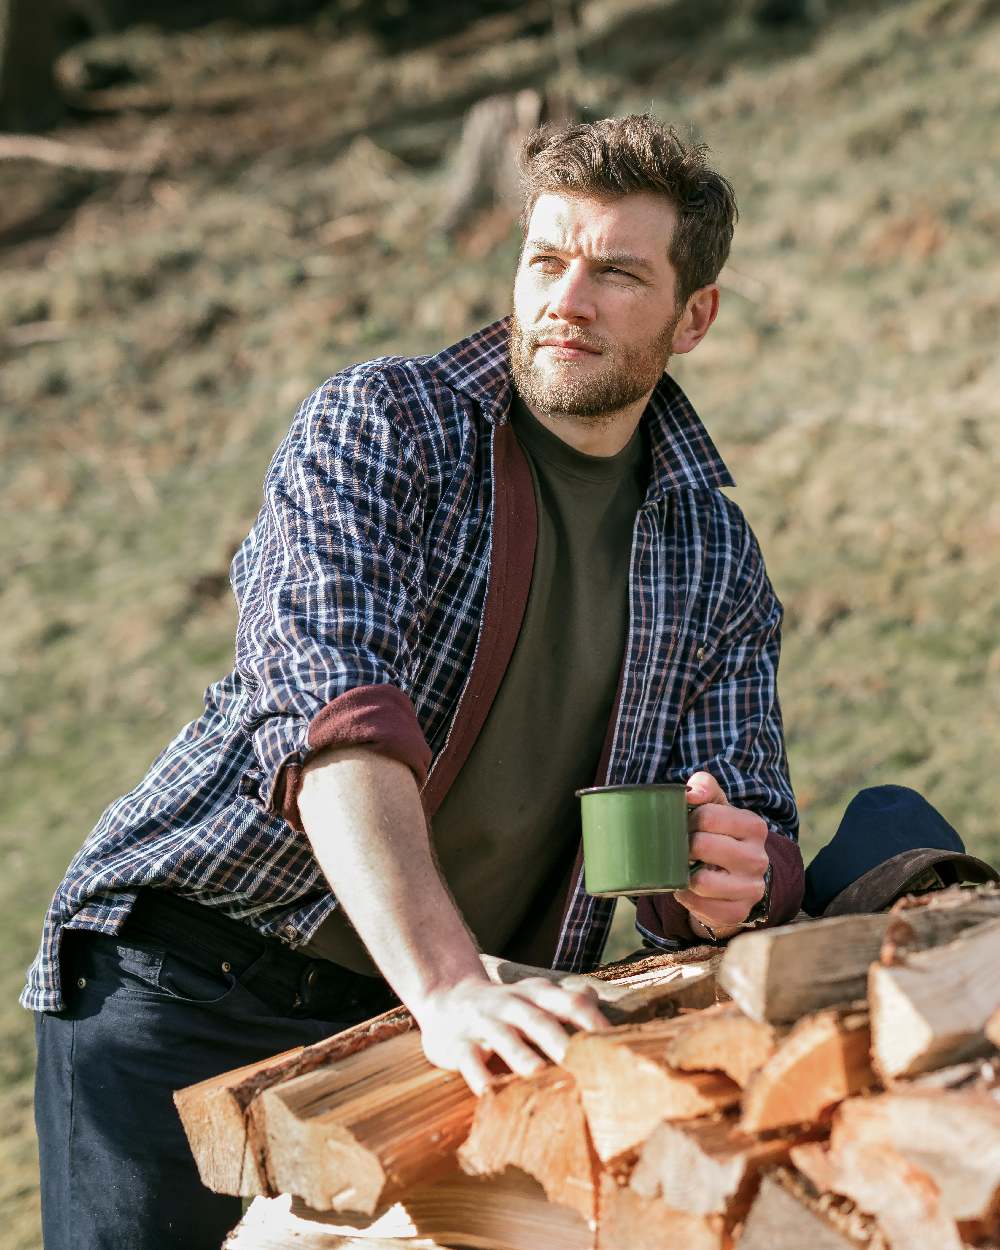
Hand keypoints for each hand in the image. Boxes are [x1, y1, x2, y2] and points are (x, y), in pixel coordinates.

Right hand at [414, 975, 607, 1094]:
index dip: (592, 1022)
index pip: (569, 1002)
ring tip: (540, 1077)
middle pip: (540, 1021)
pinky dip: (481, 1077)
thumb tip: (607, 1011)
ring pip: (505, 1039)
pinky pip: (470, 1061)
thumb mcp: (536, 996)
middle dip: (561, 1043)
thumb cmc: (505, 1007)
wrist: (446, 998)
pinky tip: (492, 1094)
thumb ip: (570, 1002)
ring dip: (523, 1058)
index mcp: (536, 993)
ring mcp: (483, 1023)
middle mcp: (510, 1004)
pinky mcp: (458, 1044)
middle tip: (584, 1067)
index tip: (613, 1046)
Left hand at [675, 771, 769, 939]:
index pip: (707, 815)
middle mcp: (758, 858)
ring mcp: (751, 888)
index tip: (687, 825)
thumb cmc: (719, 833)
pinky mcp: (738, 912)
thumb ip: (704, 787)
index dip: (687, 820)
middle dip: (683, 846)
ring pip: (701, 881)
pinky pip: (700, 906)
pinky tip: (690, 888)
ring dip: (684, 874)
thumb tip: (690, 793)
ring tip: (686, 867)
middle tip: (683, 847)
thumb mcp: (715, 805)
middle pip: (701, 846)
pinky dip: (687, 897)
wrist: (733, 875)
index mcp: (754, 826)